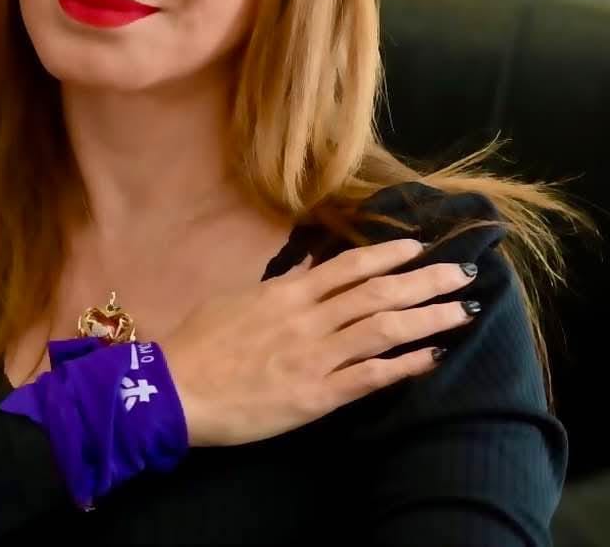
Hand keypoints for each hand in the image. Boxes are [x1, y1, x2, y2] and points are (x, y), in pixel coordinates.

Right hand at [161, 238, 477, 446]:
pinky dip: (406, 366)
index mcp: (288, 294)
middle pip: (378, 294)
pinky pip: (371, 377)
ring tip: (464, 309)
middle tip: (463, 272)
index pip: (349, 268)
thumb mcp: (237, 299)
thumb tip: (309, 263)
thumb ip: (278, 283)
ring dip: (428, 318)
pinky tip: (434, 357)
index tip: (419, 247)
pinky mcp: (318, 395)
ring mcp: (316, 357)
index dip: (388, 255)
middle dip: (425, 281)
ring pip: (384, 330)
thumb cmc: (200, 342)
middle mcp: (309, 319)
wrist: (177, 391)